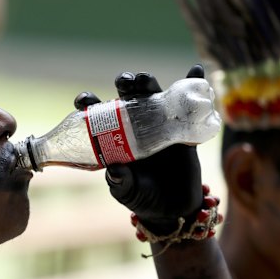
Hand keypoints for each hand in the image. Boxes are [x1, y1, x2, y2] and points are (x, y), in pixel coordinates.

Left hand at [73, 65, 206, 233]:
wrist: (174, 209)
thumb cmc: (143, 198)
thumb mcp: (129, 192)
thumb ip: (122, 183)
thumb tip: (115, 170)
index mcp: (115, 136)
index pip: (98, 113)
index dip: (89, 103)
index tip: (84, 102)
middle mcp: (135, 124)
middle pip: (127, 96)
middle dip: (123, 84)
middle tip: (122, 84)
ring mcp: (159, 123)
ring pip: (153, 94)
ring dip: (147, 82)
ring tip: (144, 80)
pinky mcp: (182, 128)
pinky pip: (189, 103)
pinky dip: (192, 82)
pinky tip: (195, 69)